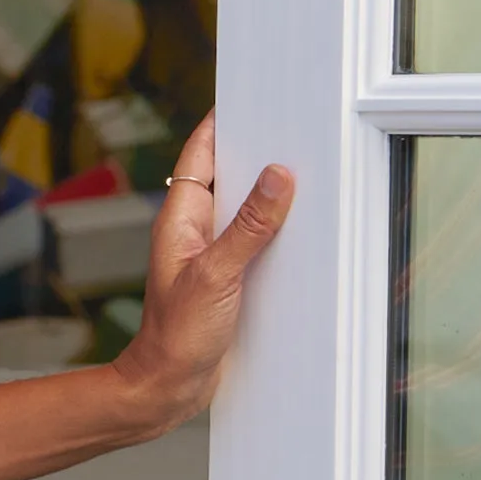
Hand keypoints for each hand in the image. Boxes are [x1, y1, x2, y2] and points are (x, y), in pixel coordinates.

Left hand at [113, 111, 294, 434]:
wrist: (167, 388)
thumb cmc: (175, 336)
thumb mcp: (216, 275)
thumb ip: (249, 226)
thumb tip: (281, 175)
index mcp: (181, 217)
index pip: (202, 151)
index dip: (227, 119)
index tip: (257, 91)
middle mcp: (195, 229)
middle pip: (231, 173)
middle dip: (261, 149)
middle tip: (300, 123)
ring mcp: (213, 251)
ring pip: (247, 207)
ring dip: (273, 192)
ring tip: (313, 166)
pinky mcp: (230, 276)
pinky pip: (257, 239)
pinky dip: (278, 228)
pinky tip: (305, 225)